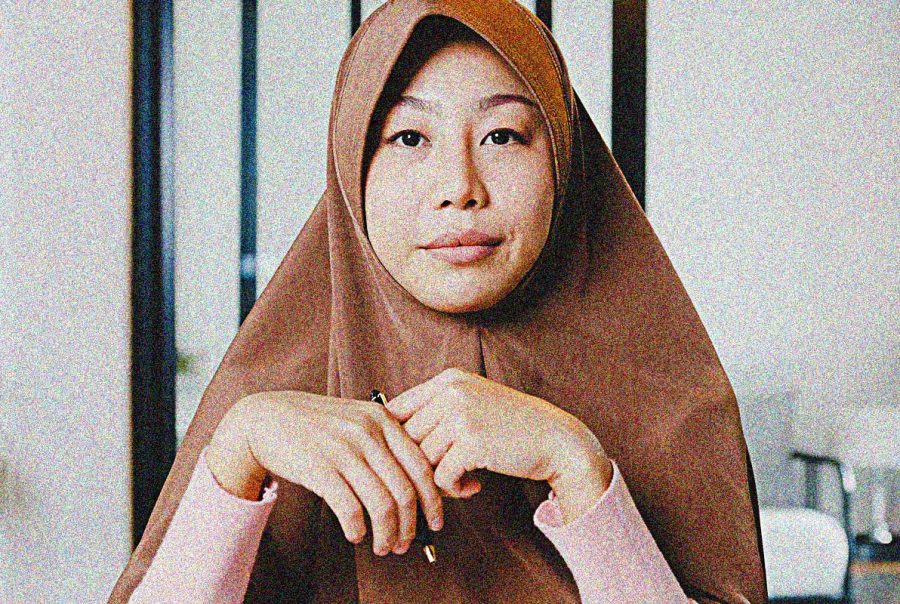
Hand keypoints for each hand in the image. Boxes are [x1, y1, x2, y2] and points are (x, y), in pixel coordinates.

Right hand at [207, 391, 444, 556]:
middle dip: (410, 526)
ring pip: (382, 504)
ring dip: (386, 534)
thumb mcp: (356, 419)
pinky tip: (356, 535)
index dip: (432, 500)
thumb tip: (416, 486)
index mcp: (383, 419)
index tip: (435, 522)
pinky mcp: (320, 468)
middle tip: (405, 544)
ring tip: (382, 547)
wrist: (265, 418)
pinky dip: (358, 529)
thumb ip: (384, 441)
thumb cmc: (314, 424)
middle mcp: (368, 432)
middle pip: (405, 491)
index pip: (422, 466)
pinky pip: (351, 509)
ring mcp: (344, 449)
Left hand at [385, 368, 611, 515]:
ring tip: (463, 480)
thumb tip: (389, 438)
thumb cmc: (512, 427)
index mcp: (449, 380)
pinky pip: (441, 476)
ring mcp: (461, 415)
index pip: (398, 407)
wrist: (556, 440)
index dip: (396, 438)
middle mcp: (452, 392)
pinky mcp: (471, 442)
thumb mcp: (472, 405)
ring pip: (422, 458)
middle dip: (421, 462)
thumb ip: (436, 413)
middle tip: (444, 475)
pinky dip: (455, 489)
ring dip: (440, 478)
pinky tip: (474, 486)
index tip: (406, 458)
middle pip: (406, 436)